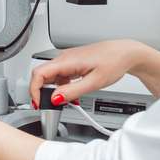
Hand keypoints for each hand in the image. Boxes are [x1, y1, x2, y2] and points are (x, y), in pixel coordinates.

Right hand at [29, 39, 149, 105]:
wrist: (125, 53)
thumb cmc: (114, 62)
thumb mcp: (94, 82)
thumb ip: (72, 91)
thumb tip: (55, 99)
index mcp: (66, 61)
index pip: (38, 73)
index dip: (34, 90)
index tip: (39, 103)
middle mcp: (64, 58)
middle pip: (41, 75)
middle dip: (42, 92)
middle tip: (49, 106)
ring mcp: (67, 59)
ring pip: (50, 76)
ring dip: (53, 90)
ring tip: (65, 102)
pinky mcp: (72, 63)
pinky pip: (59, 75)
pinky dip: (61, 86)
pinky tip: (71, 94)